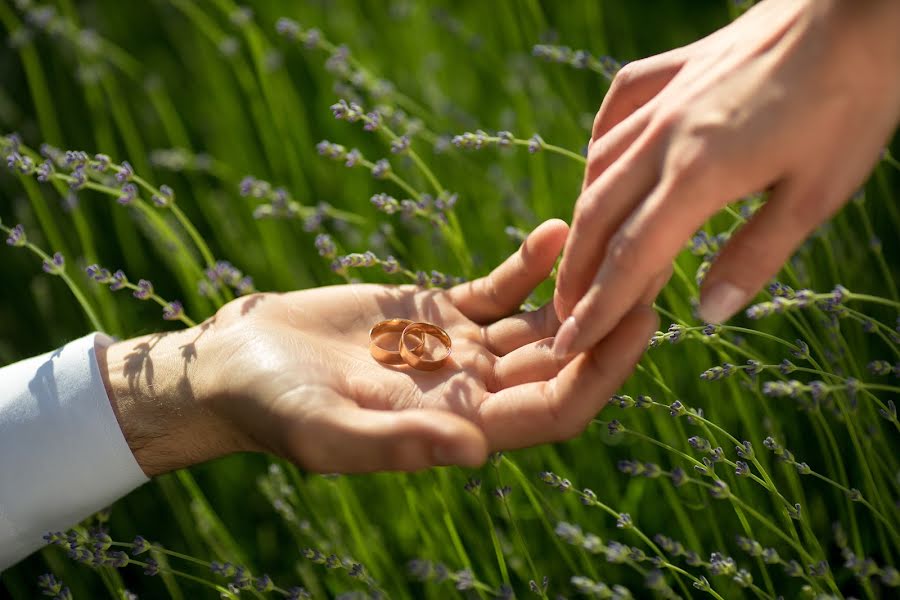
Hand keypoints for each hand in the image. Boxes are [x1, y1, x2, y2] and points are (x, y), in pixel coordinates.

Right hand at [98, 220, 657, 474]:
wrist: (242, 362)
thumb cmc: (274, 408)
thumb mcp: (328, 431)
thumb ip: (400, 443)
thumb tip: (477, 452)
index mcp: (458, 425)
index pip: (554, 409)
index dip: (603, 373)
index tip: (642, 320)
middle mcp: (471, 390)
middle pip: (561, 361)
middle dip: (609, 319)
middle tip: (656, 264)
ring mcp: (458, 350)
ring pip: (539, 324)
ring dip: (579, 288)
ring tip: (621, 239)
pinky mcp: (435, 312)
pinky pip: (497, 289)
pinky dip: (526, 264)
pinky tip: (553, 228)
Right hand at [553, 0, 899, 358]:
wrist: (856, 7)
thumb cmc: (853, 99)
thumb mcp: (818, 192)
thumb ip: (756, 254)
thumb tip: (708, 311)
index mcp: (699, 173)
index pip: (630, 257)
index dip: (598, 308)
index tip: (572, 345)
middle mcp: (664, 136)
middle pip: (598, 218)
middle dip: (576, 274)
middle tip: (564, 315)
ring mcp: (662, 99)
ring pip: (598, 171)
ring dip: (583, 223)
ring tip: (581, 260)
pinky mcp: (670, 70)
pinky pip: (614, 116)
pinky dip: (599, 154)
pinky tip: (600, 170)